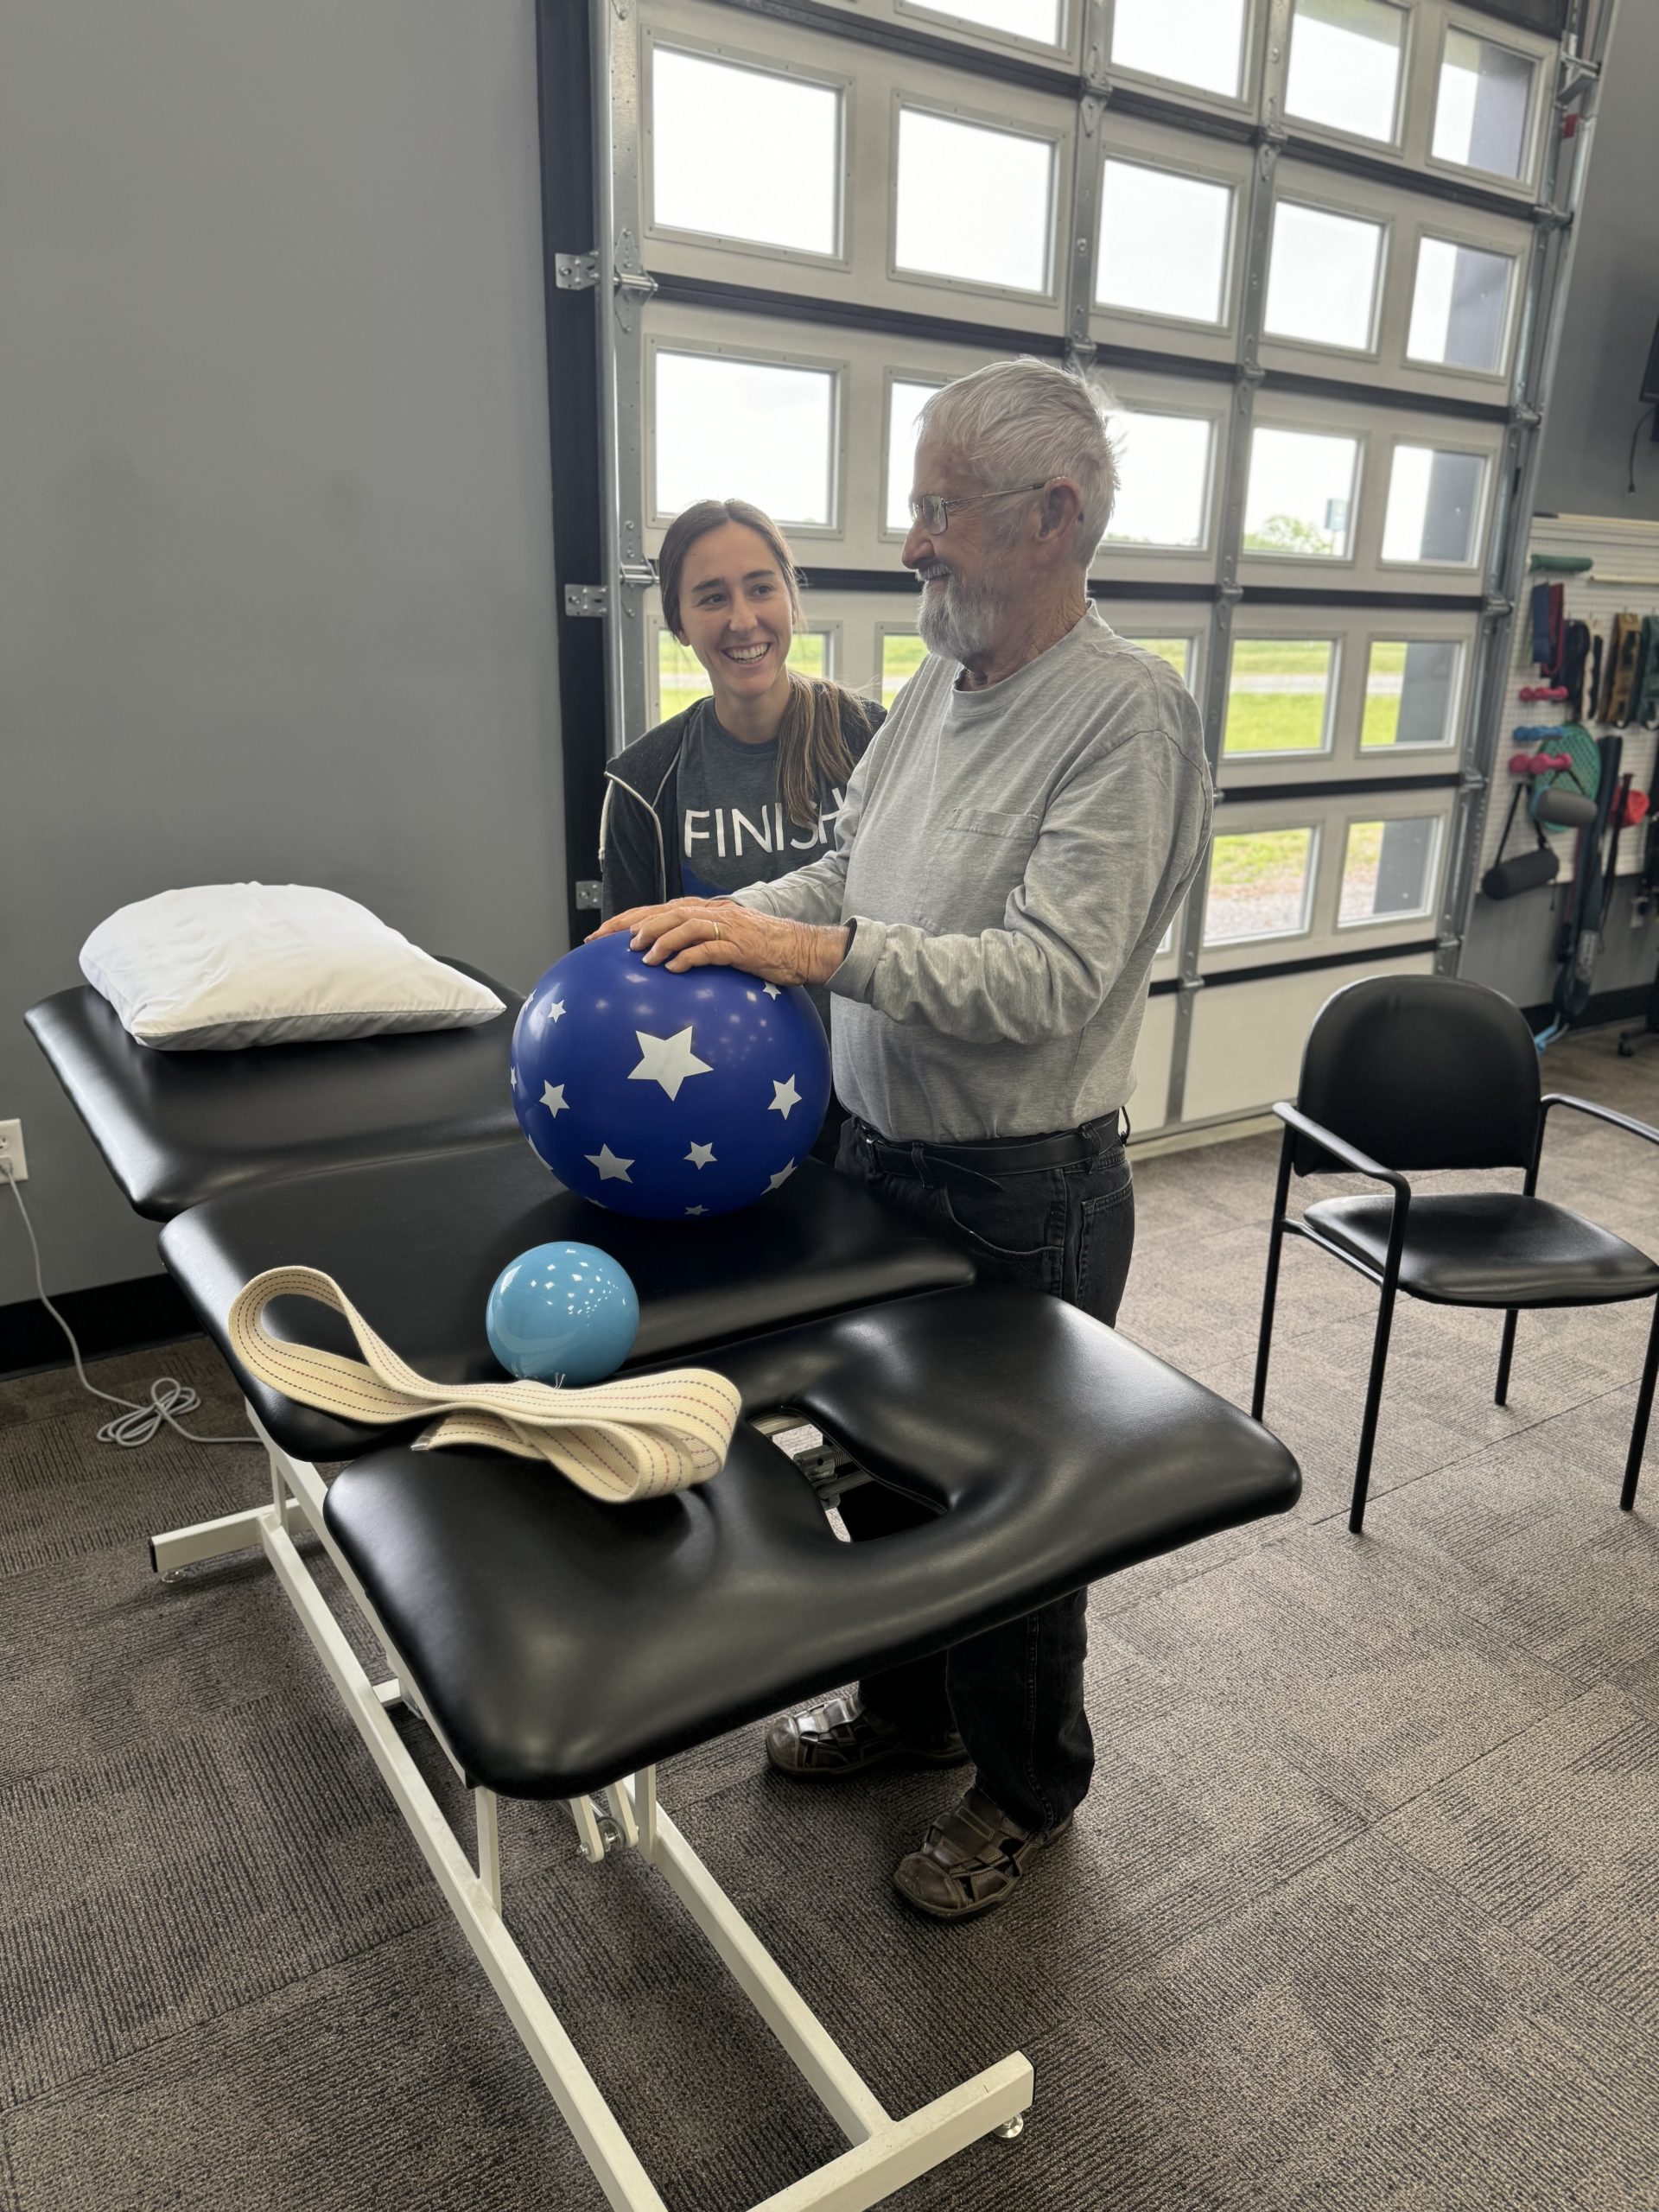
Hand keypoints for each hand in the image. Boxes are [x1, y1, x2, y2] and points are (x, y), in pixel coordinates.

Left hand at [587, 900, 848, 987]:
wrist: (803, 949)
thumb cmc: (764, 949)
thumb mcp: (727, 942)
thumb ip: (698, 945)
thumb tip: (668, 962)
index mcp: (707, 910)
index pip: (659, 908)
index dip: (627, 919)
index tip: (600, 935)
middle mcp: (714, 912)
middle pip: (665, 911)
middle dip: (633, 926)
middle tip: (608, 943)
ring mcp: (728, 928)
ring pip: (685, 924)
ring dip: (661, 939)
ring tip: (643, 957)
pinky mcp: (741, 946)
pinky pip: (710, 949)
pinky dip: (689, 957)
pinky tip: (673, 969)